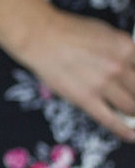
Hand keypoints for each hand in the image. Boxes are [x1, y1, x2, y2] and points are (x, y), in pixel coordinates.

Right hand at [18, 10, 134, 140]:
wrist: (42, 38)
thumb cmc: (68, 32)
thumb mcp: (105, 33)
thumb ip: (122, 51)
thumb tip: (130, 67)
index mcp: (127, 48)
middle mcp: (119, 66)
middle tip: (133, 102)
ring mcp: (103, 84)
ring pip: (131, 107)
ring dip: (134, 113)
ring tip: (132, 115)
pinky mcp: (86, 99)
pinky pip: (110, 119)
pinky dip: (124, 130)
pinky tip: (132, 135)